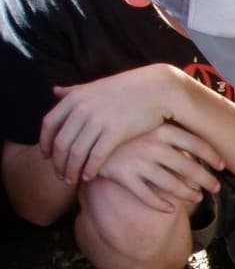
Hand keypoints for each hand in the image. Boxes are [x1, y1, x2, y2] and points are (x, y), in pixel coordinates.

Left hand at [40, 65, 188, 184]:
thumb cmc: (127, 89)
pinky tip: (88, 177)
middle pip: (61, 142)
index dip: (45, 143)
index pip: (49, 124)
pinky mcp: (115, 132)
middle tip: (59, 176)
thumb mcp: (94, 87)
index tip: (47, 157)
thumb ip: (73, 91)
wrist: (156, 90)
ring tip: (71, 181)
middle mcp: (82, 109)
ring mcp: (98, 120)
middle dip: (58, 163)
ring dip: (71, 170)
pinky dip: (89, 169)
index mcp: (75, 98)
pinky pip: (96, 155)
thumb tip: (55, 91)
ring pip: (76, 152)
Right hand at [96, 125, 223, 212]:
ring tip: (197, 198)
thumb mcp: (148, 123)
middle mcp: (151, 145)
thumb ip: (172, 131)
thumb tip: (203, 141)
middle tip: (216, 188)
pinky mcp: (123, 176)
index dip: (212, 156)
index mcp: (161, 129)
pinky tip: (171, 209)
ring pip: (172, 185)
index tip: (222, 166)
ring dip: (189, 194)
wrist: (86, 135)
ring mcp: (137, 161)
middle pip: (189, 168)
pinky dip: (162, 205)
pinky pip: (148, 196)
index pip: (196, 143)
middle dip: (206, 181)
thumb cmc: (126, 129)